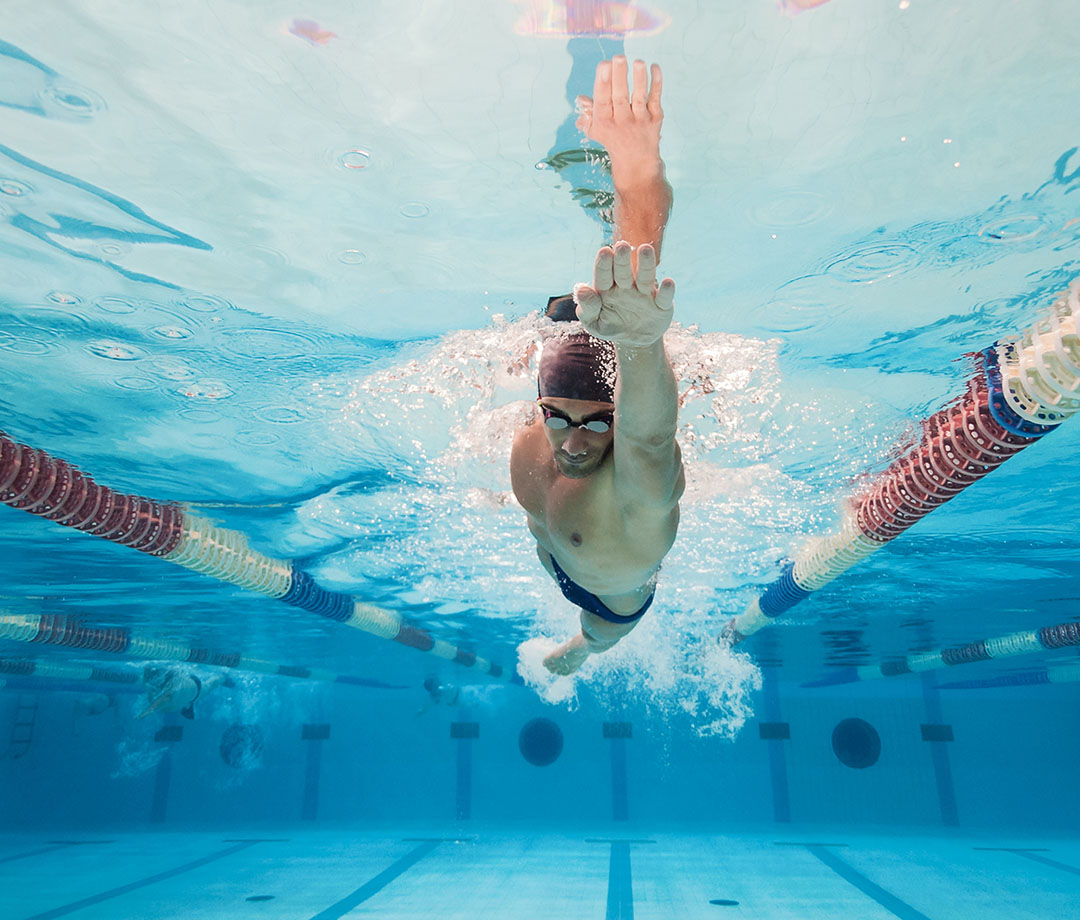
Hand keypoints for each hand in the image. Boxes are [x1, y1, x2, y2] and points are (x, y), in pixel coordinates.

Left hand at [574, 242, 674, 346]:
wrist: (633, 341)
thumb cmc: (610, 326)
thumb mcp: (594, 322)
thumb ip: (587, 308)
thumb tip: (581, 290)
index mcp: (607, 289)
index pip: (604, 275)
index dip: (604, 264)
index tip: (604, 251)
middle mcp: (626, 287)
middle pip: (624, 272)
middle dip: (622, 259)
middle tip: (622, 245)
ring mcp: (645, 294)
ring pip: (645, 277)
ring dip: (646, 264)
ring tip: (645, 249)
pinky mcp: (661, 306)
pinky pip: (664, 297)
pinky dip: (667, 290)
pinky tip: (667, 282)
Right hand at [575, 56, 663, 185]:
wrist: (636, 163)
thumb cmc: (613, 140)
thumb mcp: (596, 129)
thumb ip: (588, 113)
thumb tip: (581, 99)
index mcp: (604, 122)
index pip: (602, 101)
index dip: (603, 83)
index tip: (604, 64)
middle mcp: (622, 122)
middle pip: (620, 96)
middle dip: (619, 76)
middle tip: (619, 57)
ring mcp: (639, 120)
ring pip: (639, 97)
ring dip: (639, 79)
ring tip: (638, 62)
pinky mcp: (655, 119)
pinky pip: (655, 98)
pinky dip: (656, 83)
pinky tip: (654, 67)